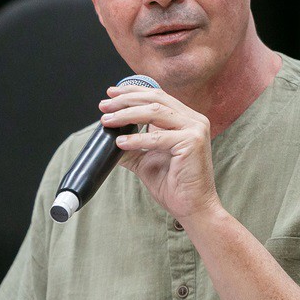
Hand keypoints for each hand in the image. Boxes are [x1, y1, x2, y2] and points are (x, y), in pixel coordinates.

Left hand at [99, 84, 220, 221]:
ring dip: (127, 115)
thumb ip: (131, 147)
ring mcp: (195, 129)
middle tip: (104, 105)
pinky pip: (158, 137)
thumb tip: (109, 139)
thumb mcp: (146, 160)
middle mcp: (193, 119)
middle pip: (155, 99)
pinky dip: (136, 139)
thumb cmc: (174, 185)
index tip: (111, 94)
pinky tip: (120, 142)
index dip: (133, 92)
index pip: (157, 96)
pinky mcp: (193, 142)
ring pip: (155, 112)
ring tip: (107, 121)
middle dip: (125, 100)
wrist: (192, 207)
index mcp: (185, 119)